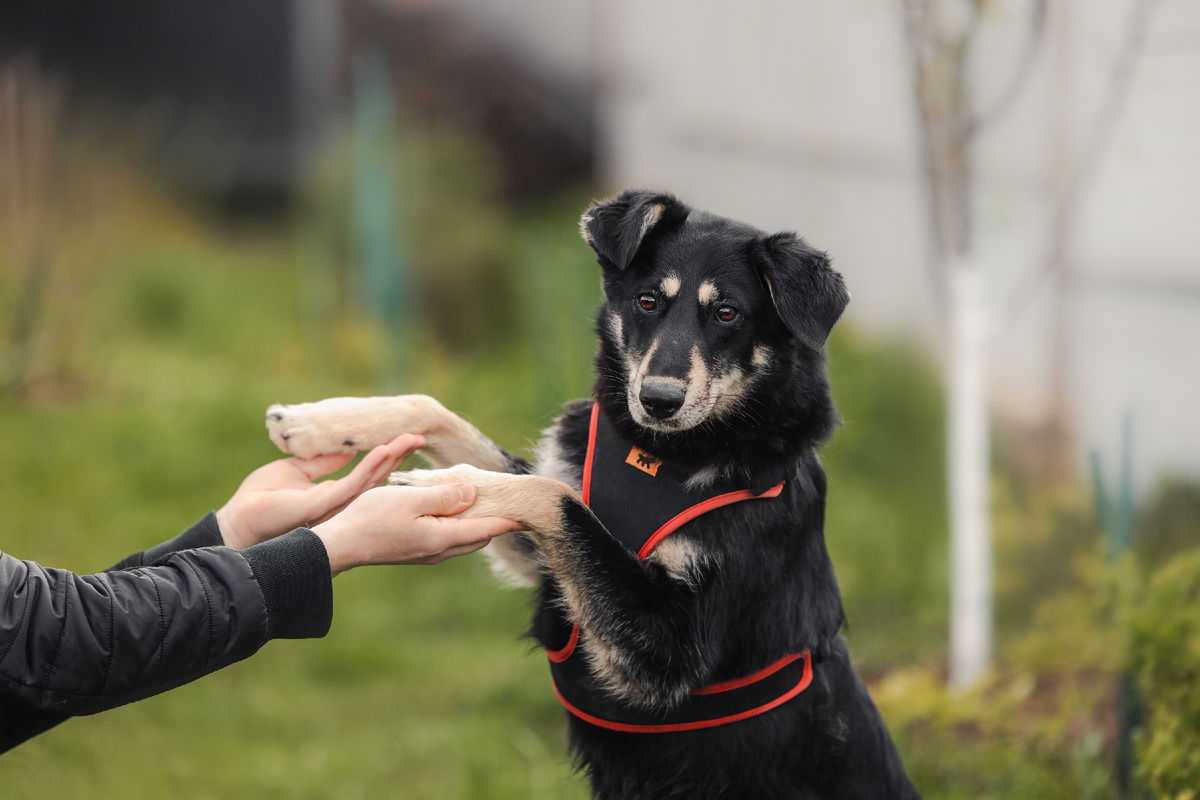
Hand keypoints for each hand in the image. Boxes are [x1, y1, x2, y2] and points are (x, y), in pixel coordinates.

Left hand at [216, 434, 425, 549]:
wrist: (239, 522)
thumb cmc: (260, 499)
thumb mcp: (296, 469)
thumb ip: (323, 461)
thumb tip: (347, 449)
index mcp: (334, 494)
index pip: (369, 473)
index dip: (389, 456)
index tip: (407, 437)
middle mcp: (340, 503)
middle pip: (379, 477)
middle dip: (400, 457)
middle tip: (421, 437)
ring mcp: (334, 506)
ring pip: (373, 481)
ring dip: (393, 459)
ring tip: (412, 440)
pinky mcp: (323, 506)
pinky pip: (353, 485)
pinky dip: (371, 466)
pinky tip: (385, 451)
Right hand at [312, 483, 522, 574]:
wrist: (339, 545)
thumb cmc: (372, 518)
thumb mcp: (410, 499)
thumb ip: (444, 497)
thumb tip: (473, 495)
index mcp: (442, 538)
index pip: (486, 529)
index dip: (508, 520)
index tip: (528, 512)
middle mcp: (439, 551)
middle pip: (479, 537)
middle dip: (497, 523)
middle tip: (509, 504)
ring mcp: (427, 554)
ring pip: (464, 539)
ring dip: (478, 525)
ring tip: (486, 505)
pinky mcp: (415, 551)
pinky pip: (449, 539)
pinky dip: (460, 527)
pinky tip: (455, 512)